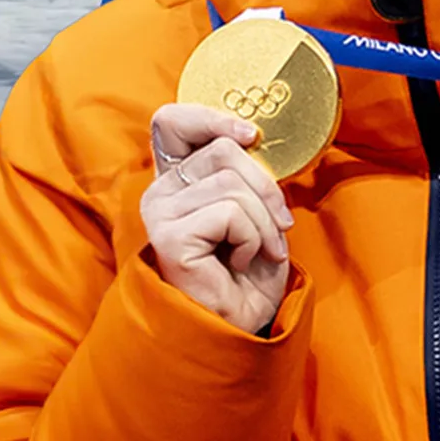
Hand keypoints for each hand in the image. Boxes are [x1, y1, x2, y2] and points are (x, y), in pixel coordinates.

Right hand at [140, 103, 295, 333]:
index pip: (171, 121)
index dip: (210, 117)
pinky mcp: (169, 235)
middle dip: (266, 187)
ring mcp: (159, 212)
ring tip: (260, 250)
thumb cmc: (247, 272)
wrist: (239, 324)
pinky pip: (231, 213)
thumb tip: (253, 136)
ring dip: (264, 222)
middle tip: (279, 224)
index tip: (250, 136)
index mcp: (176, 180)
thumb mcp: (252, 208)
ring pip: (234, 183)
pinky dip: (253, 238)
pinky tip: (241, 263)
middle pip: (223, 149)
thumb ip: (243, 171)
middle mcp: (160, 192)